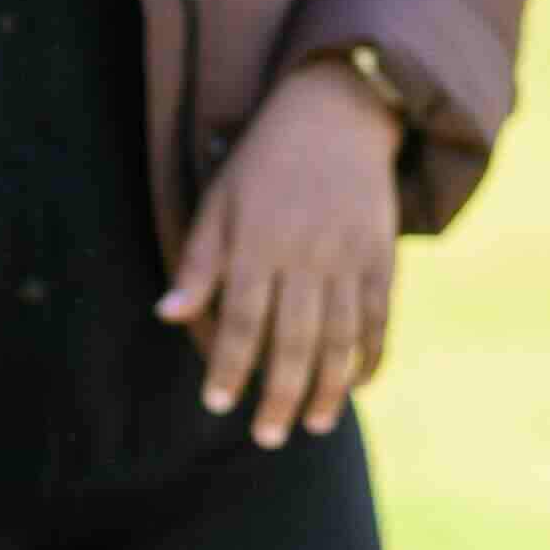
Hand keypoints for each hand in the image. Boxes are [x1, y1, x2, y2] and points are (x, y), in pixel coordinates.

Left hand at [158, 59, 400, 445]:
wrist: (337, 112)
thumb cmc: (264, 162)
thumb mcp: (219, 202)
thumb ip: (199, 264)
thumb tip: (167, 316)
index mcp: (257, 243)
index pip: (240, 321)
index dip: (228, 366)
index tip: (217, 403)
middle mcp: (305, 255)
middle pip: (293, 341)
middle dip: (280, 396)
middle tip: (269, 436)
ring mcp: (350, 257)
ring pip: (341, 338)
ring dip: (328, 387)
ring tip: (316, 424)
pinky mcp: (382, 255)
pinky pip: (379, 317)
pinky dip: (371, 355)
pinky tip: (359, 384)